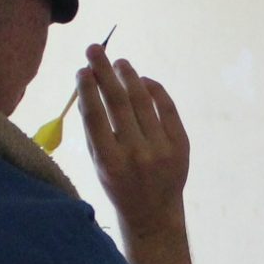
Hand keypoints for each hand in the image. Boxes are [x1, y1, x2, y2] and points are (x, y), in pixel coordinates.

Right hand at [78, 44, 190, 238]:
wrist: (153, 213)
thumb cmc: (119, 185)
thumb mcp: (98, 164)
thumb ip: (93, 130)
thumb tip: (87, 88)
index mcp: (110, 162)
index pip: (95, 116)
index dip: (87, 89)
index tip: (82, 69)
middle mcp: (136, 154)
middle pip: (118, 102)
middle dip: (104, 72)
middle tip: (95, 49)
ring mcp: (161, 149)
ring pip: (143, 101)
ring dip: (129, 76)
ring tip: (119, 62)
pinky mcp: (181, 144)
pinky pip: (167, 108)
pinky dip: (154, 90)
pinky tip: (142, 79)